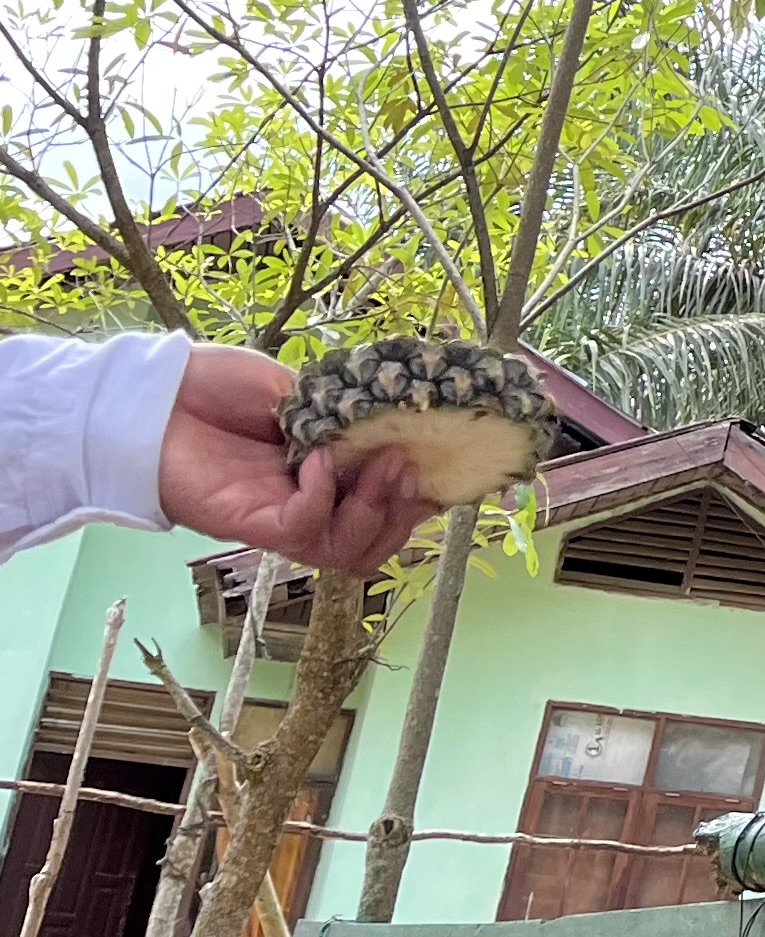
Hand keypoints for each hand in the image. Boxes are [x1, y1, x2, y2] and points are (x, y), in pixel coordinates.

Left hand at [154, 345, 434, 575]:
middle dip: (404, 512)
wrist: (151, 392)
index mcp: (324, 474)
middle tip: (412, 466)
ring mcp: (277, 516)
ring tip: (385, 465)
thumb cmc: (215, 386)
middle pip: (371, 544)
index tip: (441, 463)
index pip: (384, 506)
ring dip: (376, 510)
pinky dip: (322, 498)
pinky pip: (299, 529)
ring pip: (345, 550)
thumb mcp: (297, 388)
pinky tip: (318, 460)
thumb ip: (340, 411)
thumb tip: (392, 417)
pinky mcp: (248, 522)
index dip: (418, 497)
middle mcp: (306, 504)